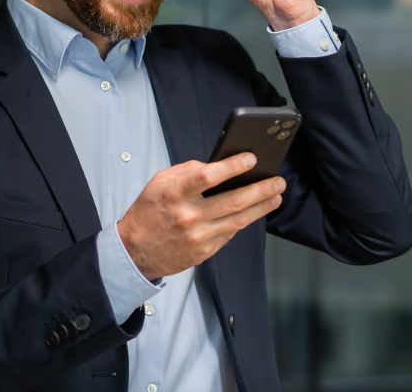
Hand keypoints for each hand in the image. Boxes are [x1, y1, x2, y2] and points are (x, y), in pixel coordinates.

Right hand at [116, 153, 285, 279]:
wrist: (134, 252)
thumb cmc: (148, 213)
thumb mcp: (159, 182)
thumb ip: (187, 170)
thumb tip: (216, 165)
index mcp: (174, 194)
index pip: (207, 176)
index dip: (232, 166)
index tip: (251, 158)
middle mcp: (188, 216)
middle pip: (232, 200)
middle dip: (260, 189)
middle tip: (277, 181)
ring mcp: (198, 236)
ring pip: (238, 220)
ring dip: (262, 207)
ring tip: (276, 196)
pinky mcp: (204, 251)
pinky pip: (230, 234)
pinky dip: (244, 221)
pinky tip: (255, 212)